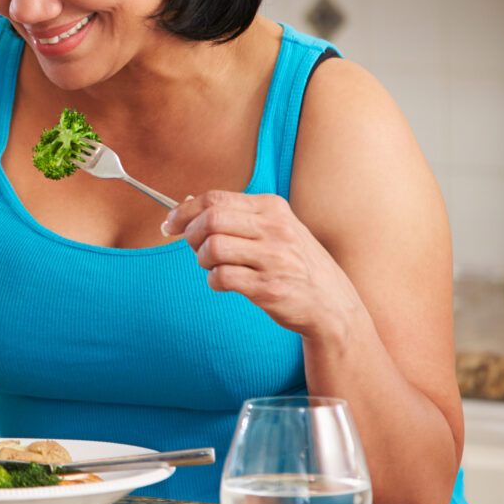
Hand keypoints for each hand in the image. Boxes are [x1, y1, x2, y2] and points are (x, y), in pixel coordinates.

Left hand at [161, 190, 359, 337]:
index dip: (184, 211)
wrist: (333, 304)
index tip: (170, 224)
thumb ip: (238, 217)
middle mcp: (276, 229)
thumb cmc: (294, 264)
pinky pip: (222, 277)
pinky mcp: (270, 288)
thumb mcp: (276, 229)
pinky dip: (214, 281)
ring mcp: (275, 258)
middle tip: (197, 250)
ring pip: (213, 247)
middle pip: (210, 220)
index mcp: (273, 208)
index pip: (215, 198)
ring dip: (203, 261)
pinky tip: (225, 283)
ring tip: (215, 267)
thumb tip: (186, 207)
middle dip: (191, 236)